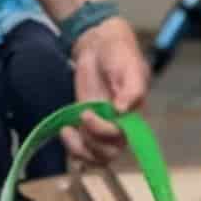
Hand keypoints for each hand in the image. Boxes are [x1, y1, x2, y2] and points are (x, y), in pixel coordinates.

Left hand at [65, 17, 148, 166]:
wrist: (100, 44)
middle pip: (109, 153)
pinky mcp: (85, 124)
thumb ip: (131, 89)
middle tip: (80, 119)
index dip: (106, 134)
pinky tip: (65, 130)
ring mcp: (101, 126)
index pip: (124, 138)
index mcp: (134, 114)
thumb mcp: (130, 66)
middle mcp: (119, 125)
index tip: (88, 113)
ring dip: (79, 150)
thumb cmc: (120, 53)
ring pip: (95, 156)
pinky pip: (82, 148)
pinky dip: (72, 147)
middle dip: (92, 143)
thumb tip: (122, 110)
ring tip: (68, 131)